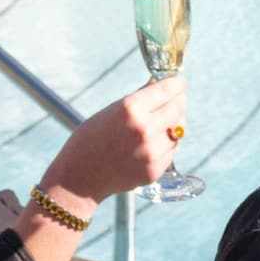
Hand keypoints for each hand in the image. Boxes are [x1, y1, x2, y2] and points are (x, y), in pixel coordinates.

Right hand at [39, 77, 186, 213]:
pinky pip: (172, 150)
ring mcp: (151, 152)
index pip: (167, 89)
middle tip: (174, 100)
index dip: (177, 84)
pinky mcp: (155, 170)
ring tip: (160, 123)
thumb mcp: (110, 111)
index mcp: (130, 109)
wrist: (80, 178)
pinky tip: (153, 142)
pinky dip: (167, 143)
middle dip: (177, 101)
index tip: (179, 83)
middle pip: (178, 108)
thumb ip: (138, 98)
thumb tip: (159, 83)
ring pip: (178, 130)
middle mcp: (144, 129)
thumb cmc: (90, 140)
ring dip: (173, 123)